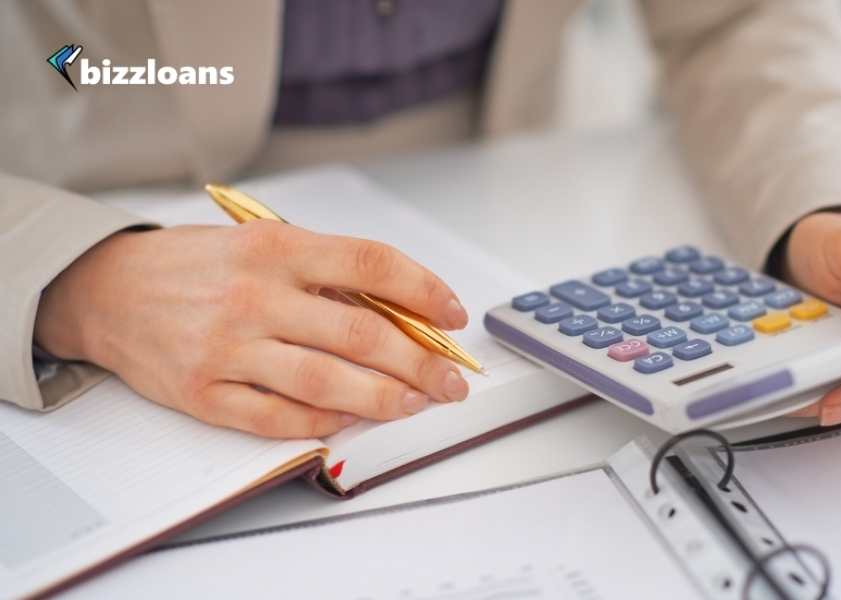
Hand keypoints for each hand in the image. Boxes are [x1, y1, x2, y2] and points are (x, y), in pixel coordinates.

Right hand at [34, 222, 470, 437]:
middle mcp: (253, 296)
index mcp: (274, 247)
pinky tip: (352, 419)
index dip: (424, 290)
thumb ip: (325, 271)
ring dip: (384, 399)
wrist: (107, 291)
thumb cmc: (197, 265)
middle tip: (451, 380)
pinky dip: (324, 423)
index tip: (453, 314)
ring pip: (326, 382)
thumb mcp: (260, 242)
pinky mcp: (203, 394)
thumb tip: (399, 312)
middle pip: (360, 333)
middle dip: (421, 362)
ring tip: (417, 404)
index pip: (371, 263)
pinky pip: (278, 418)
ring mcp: (226, 348)